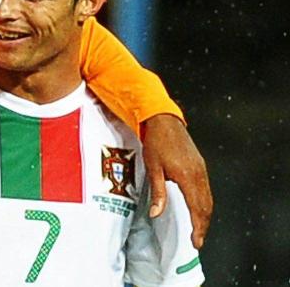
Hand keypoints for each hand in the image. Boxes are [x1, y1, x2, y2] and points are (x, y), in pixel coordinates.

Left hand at [142, 114, 212, 248]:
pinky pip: (206, 190)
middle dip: (203, 225)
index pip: (197, 208)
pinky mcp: (200, 165)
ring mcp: (201, 169)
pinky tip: (198, 209)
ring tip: (199, 229)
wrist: (163, 120)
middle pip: (206, 206)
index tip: (196, 241)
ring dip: (205, 216)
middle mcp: (199, 174)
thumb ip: (158, 193)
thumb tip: (156, 214)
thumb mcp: (153, 168)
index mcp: (187, 176)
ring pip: (208, 199)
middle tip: (197, 240)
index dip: (198, 227)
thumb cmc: (155, 142)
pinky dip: (205, 204)